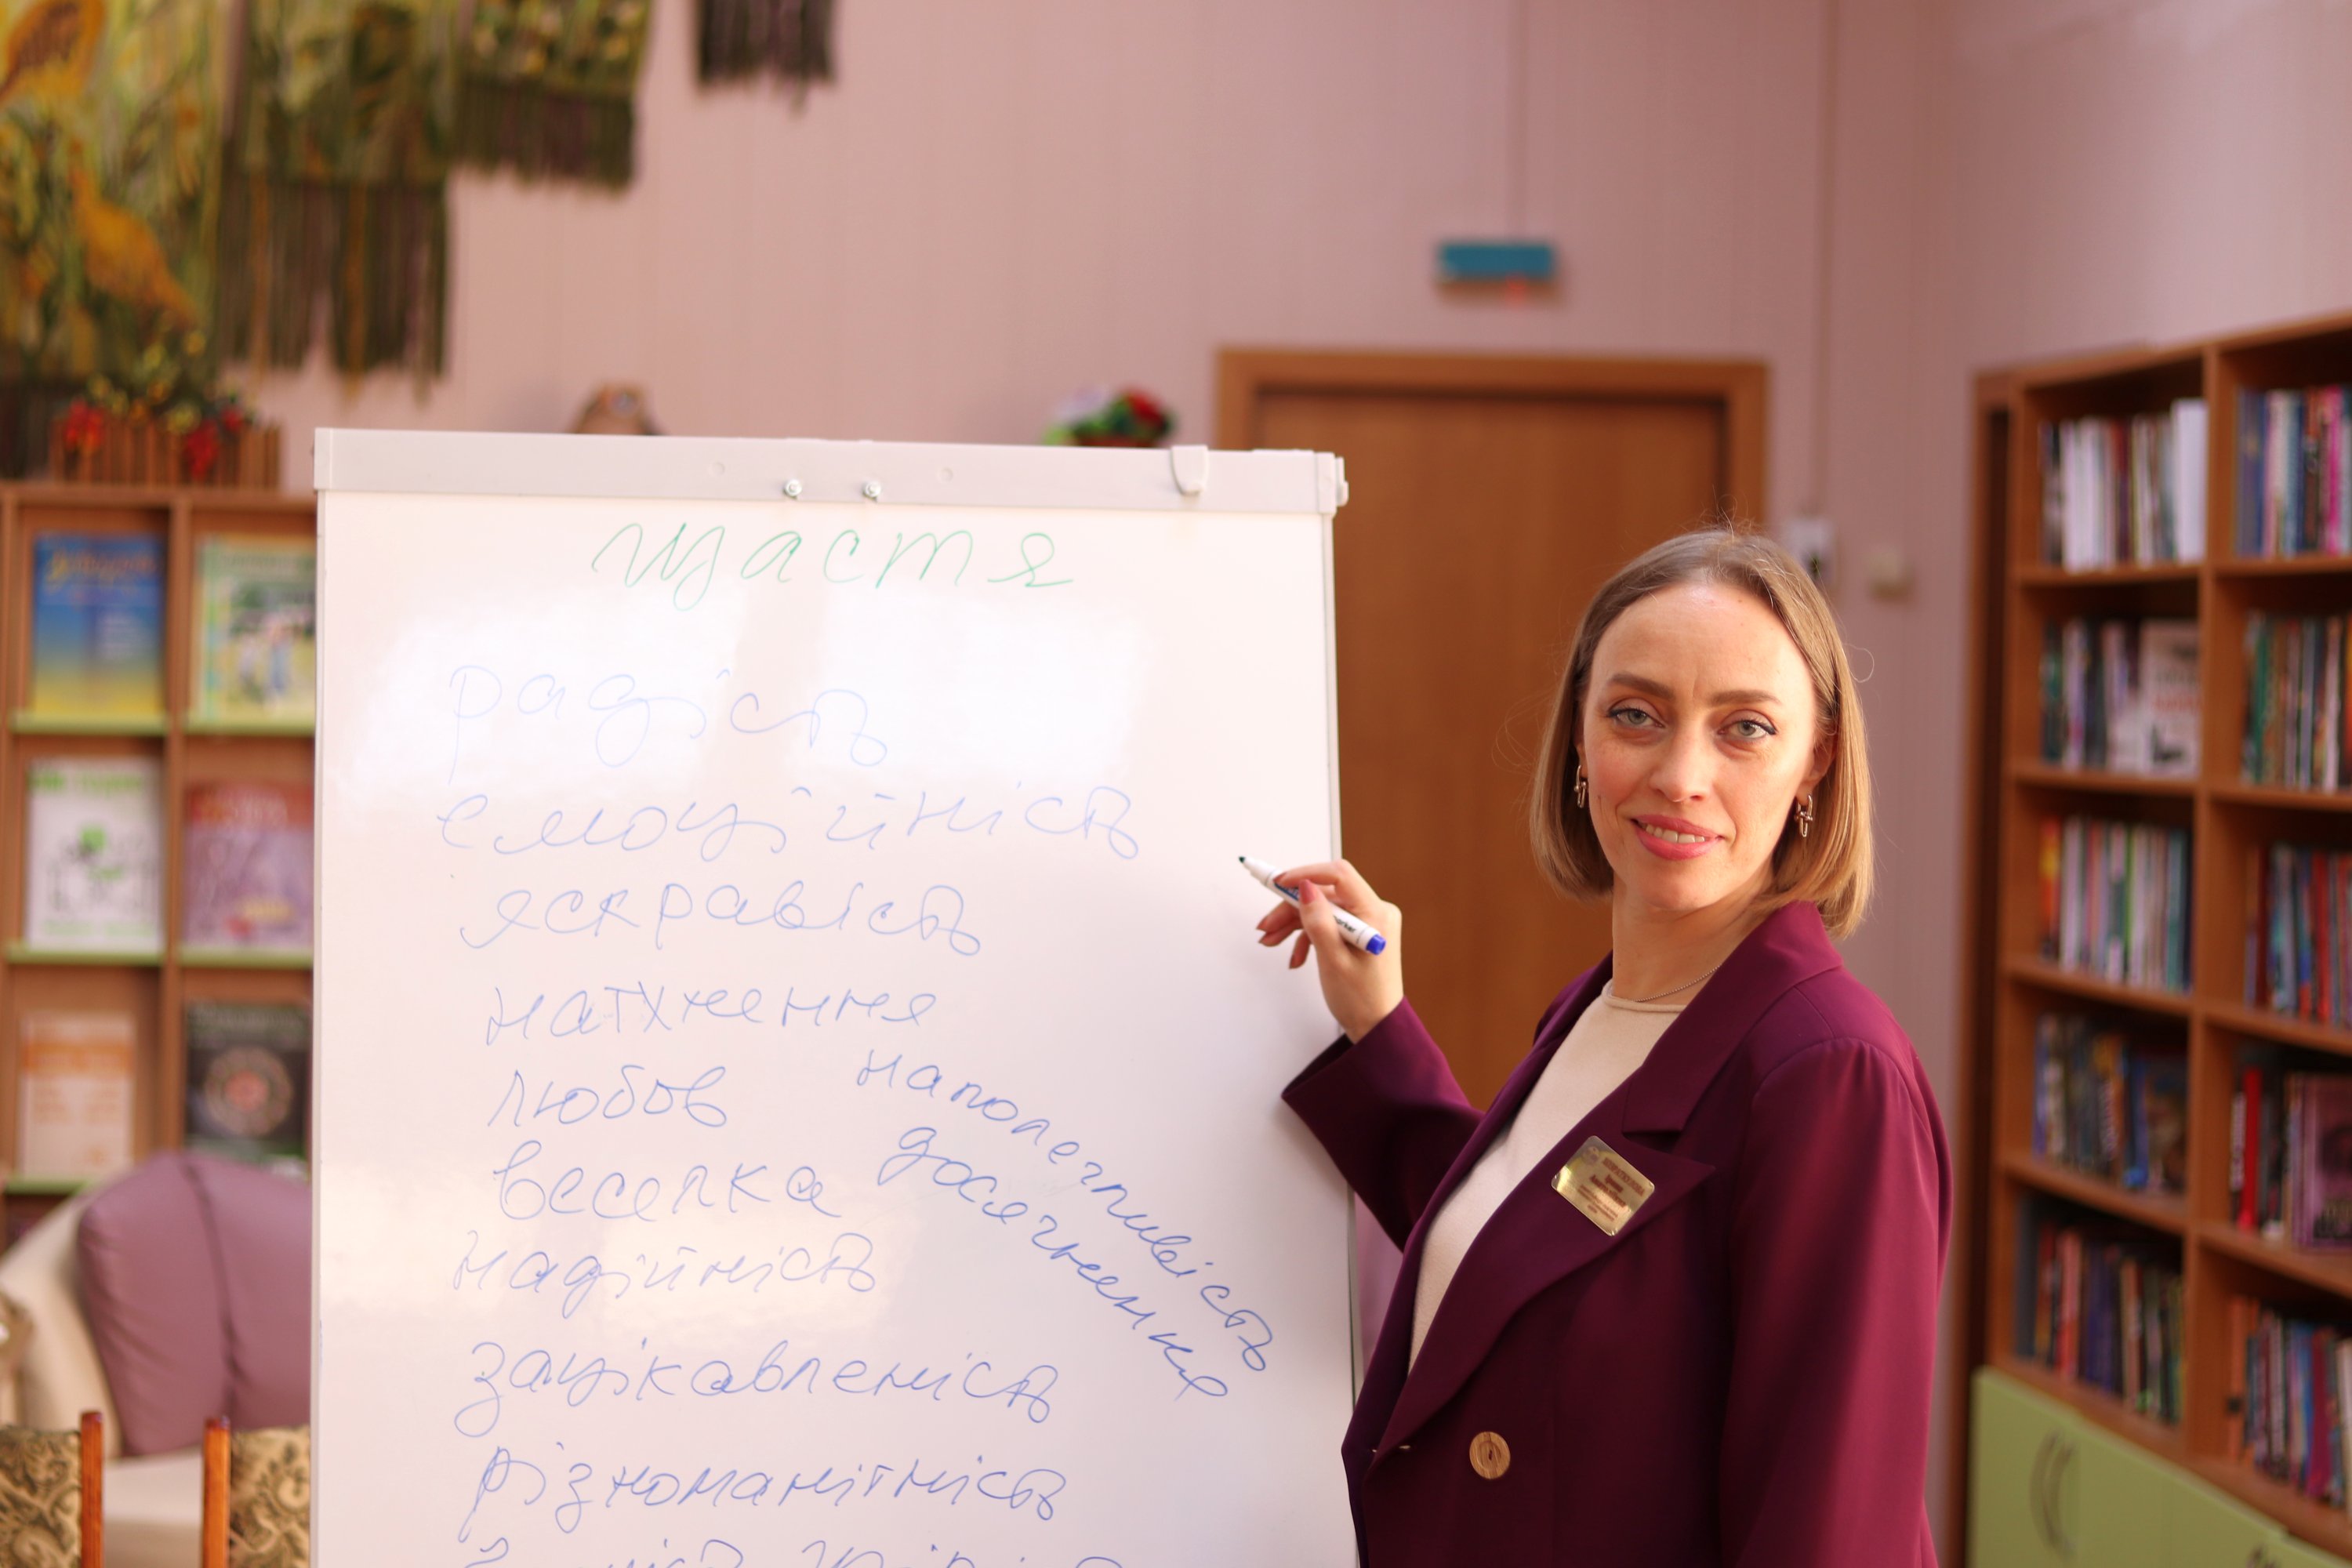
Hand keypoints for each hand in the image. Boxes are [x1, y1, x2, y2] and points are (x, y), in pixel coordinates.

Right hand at [1255, 859, 1403, 1040]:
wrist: (1376, 1027)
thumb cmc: (1362, 1000)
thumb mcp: (1334, 961)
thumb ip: (1319, 922)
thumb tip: (1304, 887)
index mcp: (1376, 914)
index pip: (1339, 875)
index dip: (1305, 874)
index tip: (1278, 883)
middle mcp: (1374, 912)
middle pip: (1324, 894)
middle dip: (1291, 908)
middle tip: (1265, 927)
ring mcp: (1366, 922)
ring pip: (1320, 909)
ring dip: (1293, 924)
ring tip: (1269, 942)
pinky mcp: (1357, 933)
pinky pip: (1326, 924)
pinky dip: (1306, 937)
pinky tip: (1295, 958)